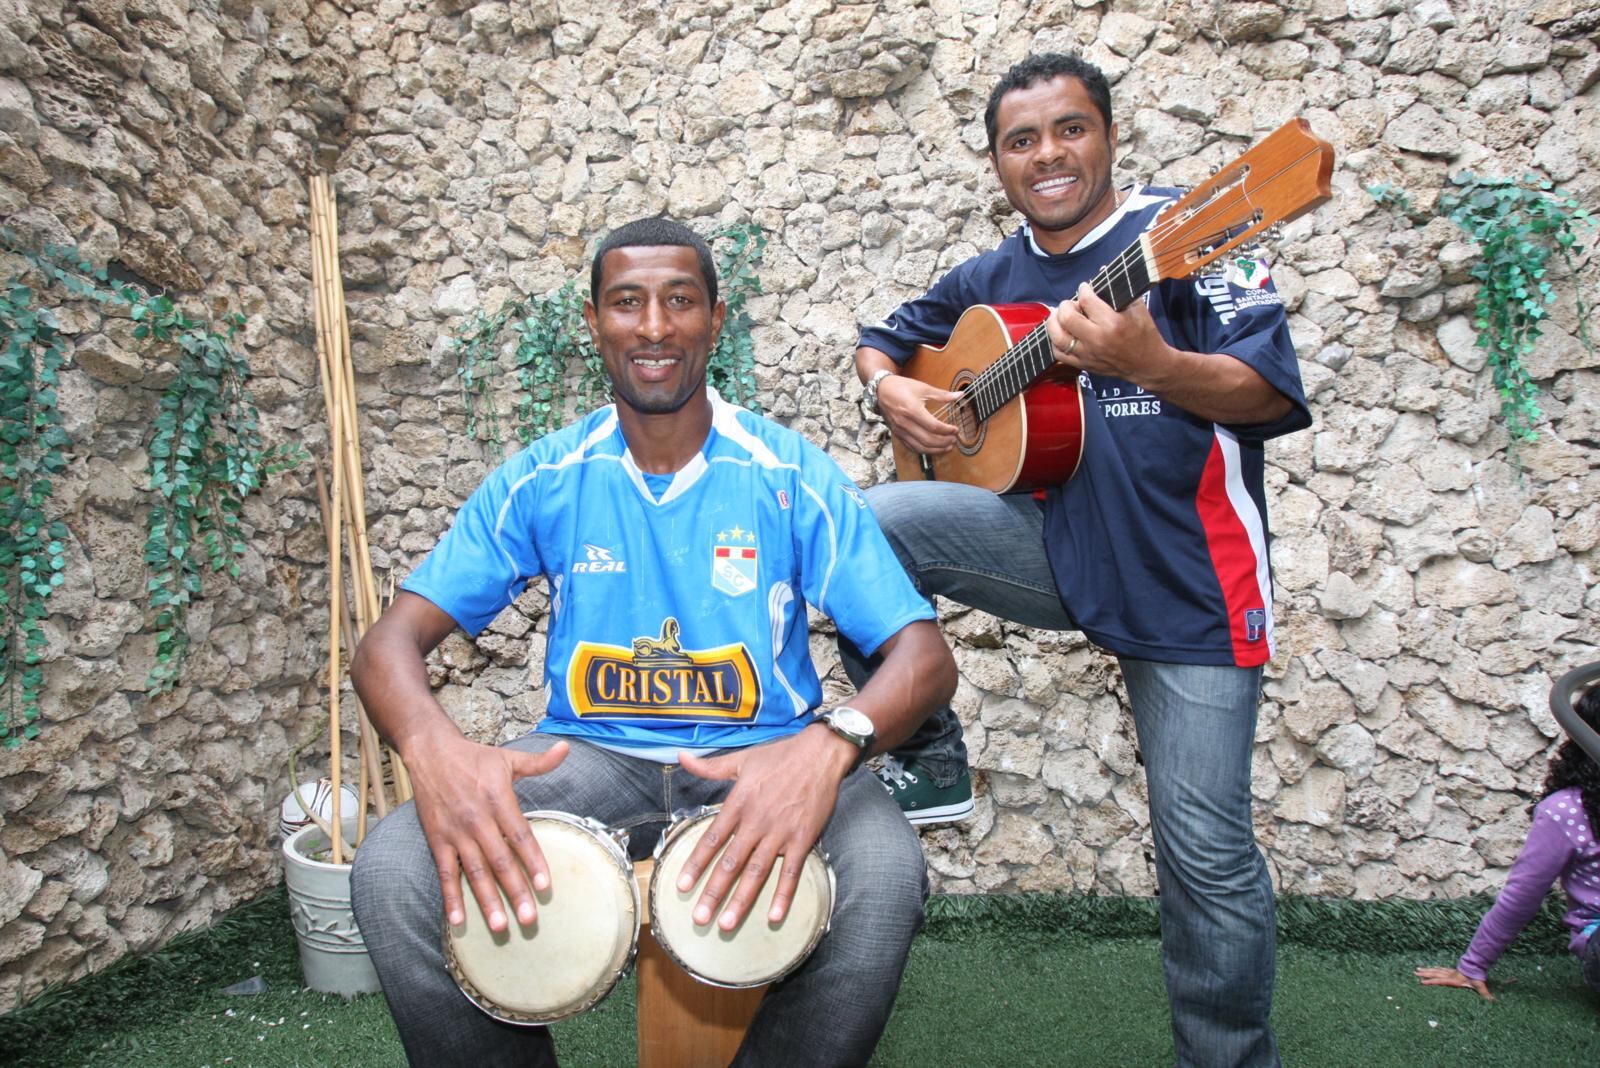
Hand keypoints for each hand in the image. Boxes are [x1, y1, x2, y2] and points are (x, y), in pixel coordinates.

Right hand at [405, 732, 569, 932]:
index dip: (533, 861)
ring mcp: (455, 832)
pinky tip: (458, 920)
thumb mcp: (509, 758)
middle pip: (500, 861)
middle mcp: (477, 819)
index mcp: (498, 800)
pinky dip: (451, 896)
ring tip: (500, 926)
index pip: (520, 836)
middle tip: (529, 919)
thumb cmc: (475, 758)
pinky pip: (445, 872)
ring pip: (474, 872)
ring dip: (487, 901)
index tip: (546, 886)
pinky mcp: (437, 839)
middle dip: (515, 891)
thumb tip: (566, 748)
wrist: (430, 752)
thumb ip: (539, 762)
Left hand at [675, 725, 854, 930]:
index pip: (712, 839)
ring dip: (741, 900)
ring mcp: (781, 832)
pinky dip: (783, 895)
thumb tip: (681, 757)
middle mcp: (757, 821)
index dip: (696, 864)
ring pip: (757, 872)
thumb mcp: (741, 759)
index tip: (682, 886)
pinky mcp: (803, 839)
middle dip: (714, 892)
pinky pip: (792, 872)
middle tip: (699, 918)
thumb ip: (709, 767)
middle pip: (731, 863)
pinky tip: (774, 916)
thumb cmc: (779, 756)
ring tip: (726, 924)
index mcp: (739, 803)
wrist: (820, 753)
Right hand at [875, 373, 961, 454]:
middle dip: (944, 442)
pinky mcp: (897, 434)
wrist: (881, 390)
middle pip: (928, 440)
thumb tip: (959, 395)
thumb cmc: (901, 387)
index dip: (947, 431)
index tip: (955, 430)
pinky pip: (912, 447)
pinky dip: (925, 451)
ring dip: (936, 450)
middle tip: (954, 440)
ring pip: (920, 447)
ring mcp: (900, 430)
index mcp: (912, 410)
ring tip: (947, 447)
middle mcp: (905, 423)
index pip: (934, 427)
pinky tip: (933, 449)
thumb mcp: (922, 387)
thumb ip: (942, 394)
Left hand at [1046, 282, 1174, 382]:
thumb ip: (1118, 289)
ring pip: (1057, 337)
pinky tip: (1062, 333)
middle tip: (1071, 303)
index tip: (1085, 288)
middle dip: (1065, 305)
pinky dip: (1055, 342)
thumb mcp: (1137, 308)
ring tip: (1060, 316)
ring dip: (1054, 323)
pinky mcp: (1084, 365)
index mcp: (1112, 323)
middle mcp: (1097, 339)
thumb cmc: (1144, 334)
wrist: (1148, 364)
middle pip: (1067, 318)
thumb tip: (1102, 270)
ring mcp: (1089, 354)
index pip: (1086, 300)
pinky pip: (1059, 354)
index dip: (1083, 289)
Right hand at [1414, 966, 1494, 999]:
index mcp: (1454, 980)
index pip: (1440, 981)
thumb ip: (1485, 994)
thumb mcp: (1480, 985)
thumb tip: (1493, 1002)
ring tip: (1418, 969)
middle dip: (1425, 974)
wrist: (1477, 965)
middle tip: (1414, 972)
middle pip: (1435, 974)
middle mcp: (1450, 975)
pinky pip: (1441, 969)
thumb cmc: (1477, 976)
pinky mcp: (1452, 970)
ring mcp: (1450, 972)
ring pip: (1436, 970)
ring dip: (1427, 970)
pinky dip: (1434, 968)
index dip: (1431, 982)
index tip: (1421, 982)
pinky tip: (1432, 968)